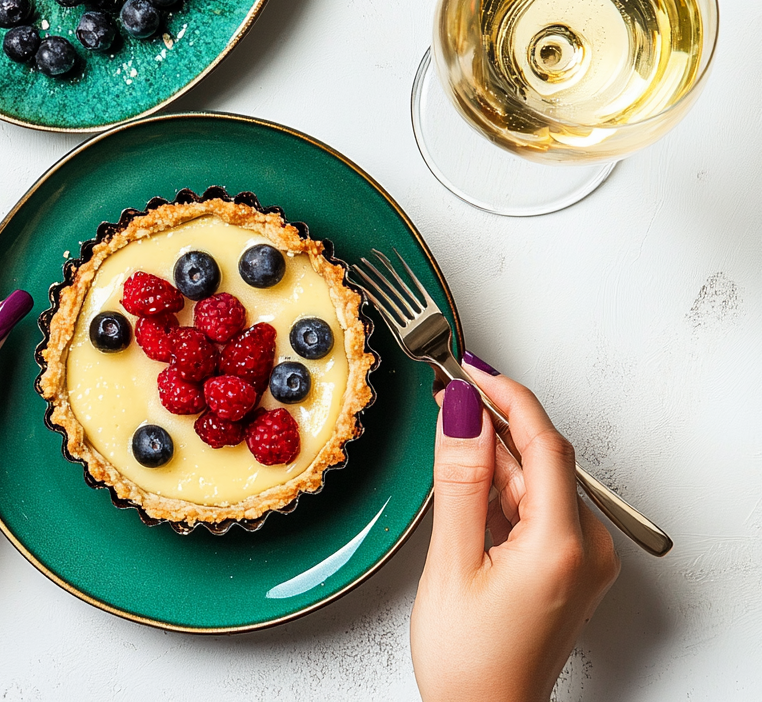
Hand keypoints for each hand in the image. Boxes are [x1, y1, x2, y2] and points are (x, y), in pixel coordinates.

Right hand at [411, 360, 619, 701]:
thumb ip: (459, 480)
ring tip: (448, 444)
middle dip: (491, 425)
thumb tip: (464, 412)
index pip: (544, 442)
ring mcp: (579, 558)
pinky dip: (500, 489)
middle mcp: (585, 548)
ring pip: (535, 481)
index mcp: (562, 544)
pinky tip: (469, 489)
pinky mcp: (567, 566)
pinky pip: (535, 506)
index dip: (507, 396)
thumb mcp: (452, 562)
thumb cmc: (471, 663)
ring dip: (492, 458)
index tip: (471, 368)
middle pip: (540, 459)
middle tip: (445, 398)